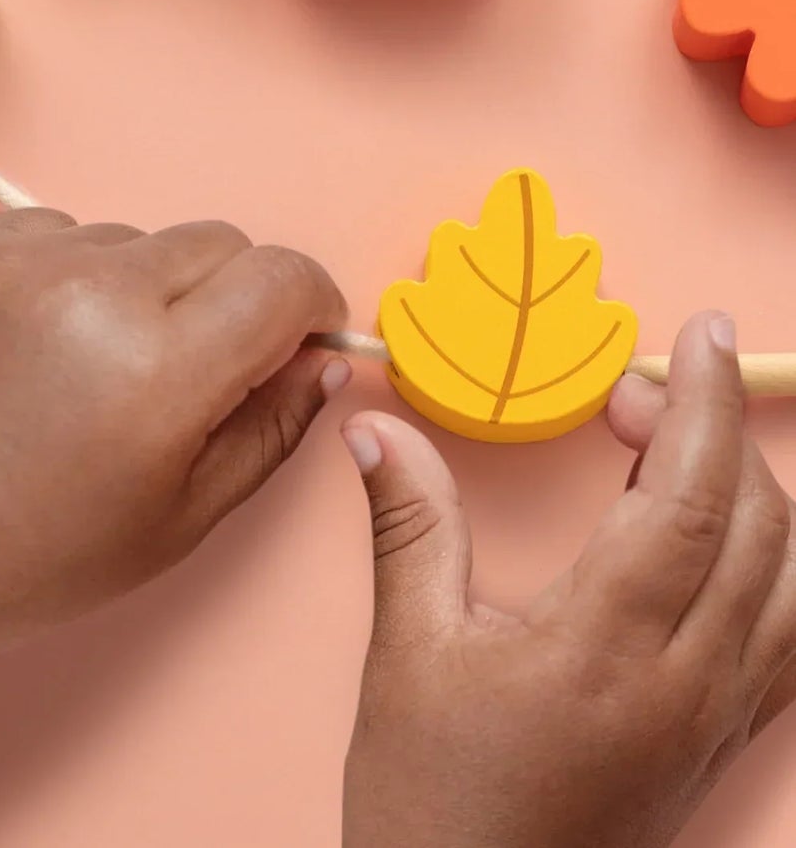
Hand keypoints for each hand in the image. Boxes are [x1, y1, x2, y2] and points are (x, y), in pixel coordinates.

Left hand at [0, 209, 347, 660]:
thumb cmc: (38, 550)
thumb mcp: (182, 517)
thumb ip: (270, 429)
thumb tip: (321, 361)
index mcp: (164, 365)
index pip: (284, 276)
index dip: (309, 304)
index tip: (297, 338)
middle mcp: (101, 289)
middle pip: (220, 242)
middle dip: (233, 295)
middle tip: (193, 364)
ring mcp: (28, 257)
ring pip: (140, 238)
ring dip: (147, 286)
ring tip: (97, 363)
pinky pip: (64, 232)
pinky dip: (75, 275)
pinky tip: (42, 342)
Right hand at [342, 313, 795, 847]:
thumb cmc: (434, 801)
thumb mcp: (408, 652)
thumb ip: (409, 524)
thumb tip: (379, 429)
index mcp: (606, 649)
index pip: (688, 498)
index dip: (701, 402)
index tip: (699, 333)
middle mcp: (686, 682)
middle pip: (757, 525)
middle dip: (711, 431)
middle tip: (627, 394)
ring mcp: (714, 718)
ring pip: (793, 581)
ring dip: (752, 495)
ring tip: (671, 455)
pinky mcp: (718, 741)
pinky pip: (789, 637)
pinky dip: (775, 566)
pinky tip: (720, 545)